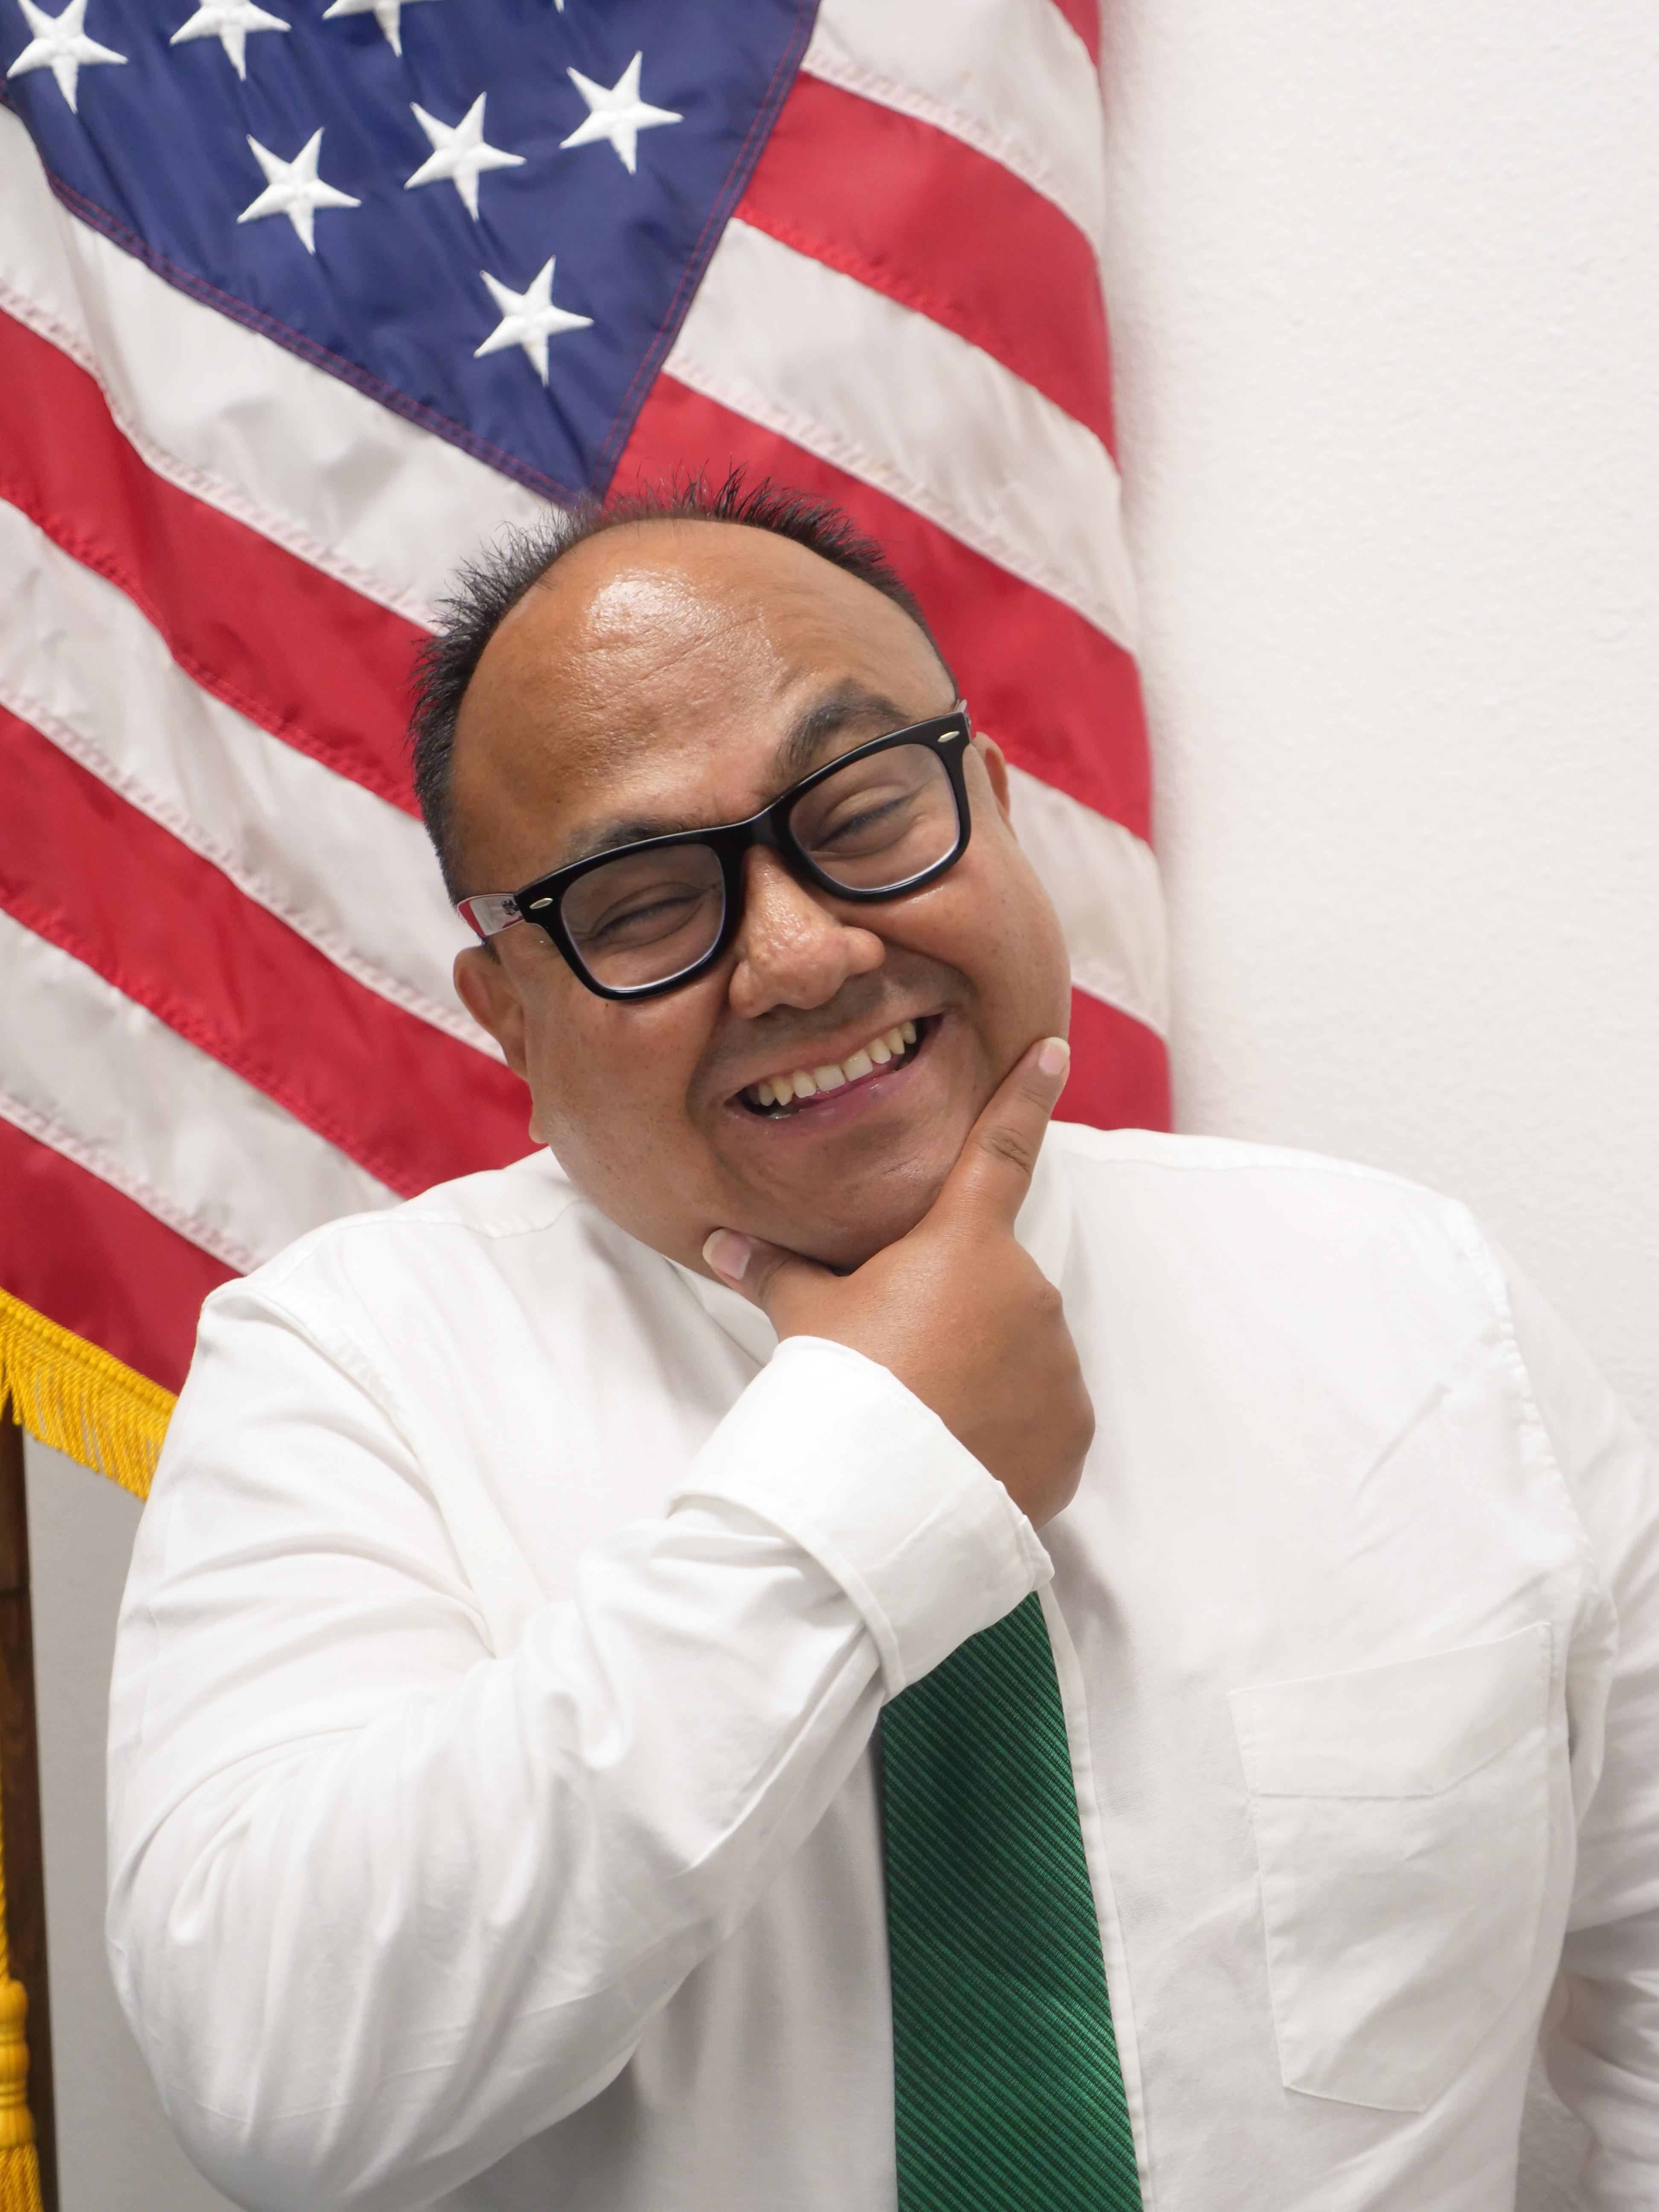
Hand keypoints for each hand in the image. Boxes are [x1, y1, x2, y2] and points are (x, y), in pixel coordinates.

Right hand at [702, 1037, 1093, 1526]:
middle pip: (993, 1284)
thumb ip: (776, 1272)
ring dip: (982, 1372)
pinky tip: (961, 1452)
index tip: (1054, 1051)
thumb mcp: (807, 1320)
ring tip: (925, 1417)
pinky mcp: (1071, 1427)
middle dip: (956, 1312)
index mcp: (963, 1242)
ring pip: (1020, 1351)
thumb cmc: (844, 1388)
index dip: (1027, 1094)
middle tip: (902, 1361)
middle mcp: (1025, 1288)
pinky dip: (1009, 1428)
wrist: (882, 1496)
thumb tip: (720, 1242)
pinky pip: (1044, 1415)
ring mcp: (1057, 1361)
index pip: (1001, 1147)